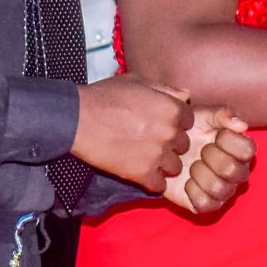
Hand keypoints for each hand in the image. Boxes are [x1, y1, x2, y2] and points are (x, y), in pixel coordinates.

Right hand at [70, 75, 190, 187]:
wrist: (77, 119)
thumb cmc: (104, 97)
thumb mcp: (137, 82)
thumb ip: (165, 89)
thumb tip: (185, 95)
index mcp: (172, 108)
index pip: (189, 121)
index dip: (175, 122)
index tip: (160, 124)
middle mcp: (169, 132)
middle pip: (183, 145)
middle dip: (170, 143)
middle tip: (150, 140)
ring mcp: (157, 155)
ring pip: (174, 166)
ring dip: (163, 163)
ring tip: (144, 157)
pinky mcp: (142, 174)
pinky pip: (158, 185)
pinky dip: (151, 181)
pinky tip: (139, 171)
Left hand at [162, 106, 254, 214]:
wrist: (163, 148)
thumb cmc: (188, 130)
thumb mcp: (202, 115)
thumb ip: (222, 114)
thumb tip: (242, 125)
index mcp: (241, 149)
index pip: (248, 150)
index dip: (228, 141)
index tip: (213, 134)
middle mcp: (238, 172)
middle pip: (233, 171)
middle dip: (209, 156)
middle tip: (199, 150)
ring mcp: (224, 191)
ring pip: (218, 188)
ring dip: (198, 173)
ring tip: (190, 165)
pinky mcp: (206, 205)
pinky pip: (204, 203)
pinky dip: (190, 190)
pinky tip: (185, 180)